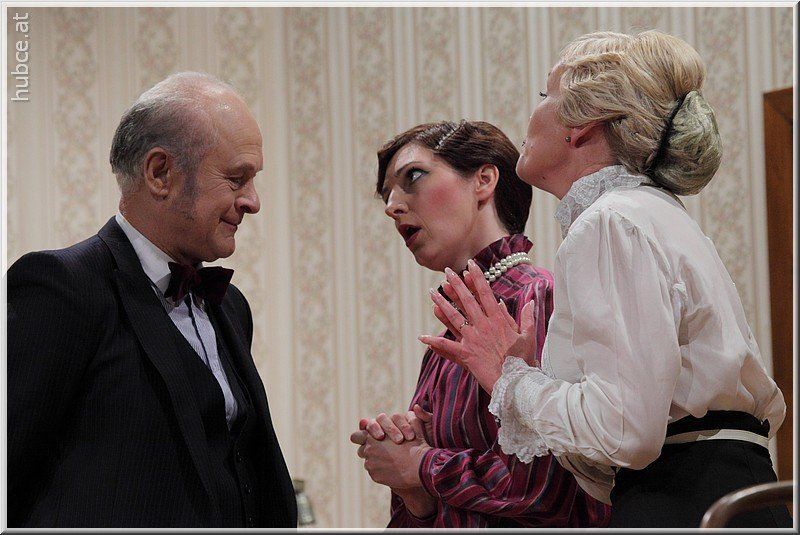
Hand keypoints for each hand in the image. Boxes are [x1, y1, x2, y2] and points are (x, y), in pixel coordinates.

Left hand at [351, 415, 430, 488]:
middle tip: (382, 452)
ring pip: (369, 462)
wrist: (420, 466)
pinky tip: (394, 470)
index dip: (360, 438)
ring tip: (391, 462)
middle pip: (361, 451)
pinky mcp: (375, 476)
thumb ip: (398, 420)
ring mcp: (371, 464)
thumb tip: (398, 412)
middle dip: (369, 451)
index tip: (365, 440)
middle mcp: (368, 450)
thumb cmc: (415, 444)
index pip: (355, 437)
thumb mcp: (408, 426)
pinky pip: (375, 473)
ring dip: (376, 462)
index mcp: (372, 436)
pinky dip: (382, 472)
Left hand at [419, 260, 538, 393]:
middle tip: (447, 272)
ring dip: (442, 304)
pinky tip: (422, 337)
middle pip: (467, 301)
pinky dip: (434, 342)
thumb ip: (527, 317)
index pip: (485, 293)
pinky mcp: (466, 355)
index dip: (477, 278)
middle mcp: (484, 326)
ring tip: (432, 292)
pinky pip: (447, 347)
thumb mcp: (528, 336)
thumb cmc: (524, 361)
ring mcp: (473, 339)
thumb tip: (530, 302)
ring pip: (454, 317)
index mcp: (498, 320)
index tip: (470, 265)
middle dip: (456, 285)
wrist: (517, 382)